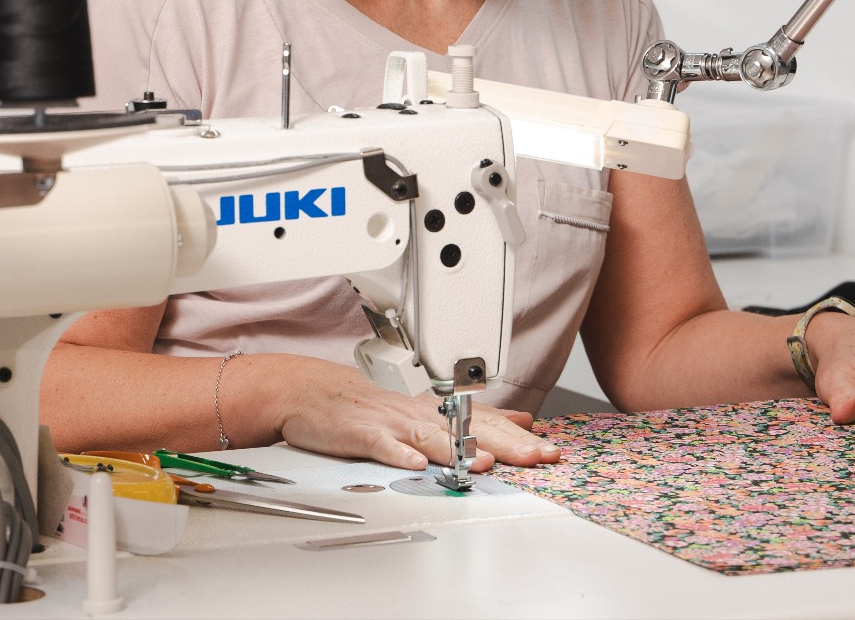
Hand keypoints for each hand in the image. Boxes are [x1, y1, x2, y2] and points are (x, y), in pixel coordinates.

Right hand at [236, 356, 559, 472]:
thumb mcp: (419, 403)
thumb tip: (517, 419)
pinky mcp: (358, 432)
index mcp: (431, 407)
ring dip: (457, 449)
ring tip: (482, 465)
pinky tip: (415, 463)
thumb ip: (469, 414)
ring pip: (428, 435)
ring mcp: (387, 421)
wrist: (307, 390)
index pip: (482, 419)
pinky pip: (380, 444)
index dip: (516, 435)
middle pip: (466, 428)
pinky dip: (397, 453)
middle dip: (503, 444)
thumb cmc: (363, 403)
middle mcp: (415, 412)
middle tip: (534, 457)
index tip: (547, 448)